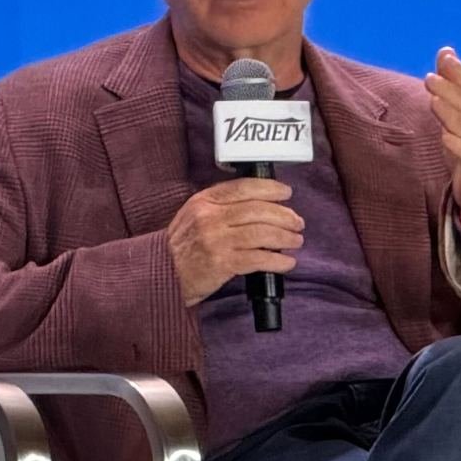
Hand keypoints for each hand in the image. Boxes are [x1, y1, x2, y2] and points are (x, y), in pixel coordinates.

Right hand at [167, 178, 303, 306]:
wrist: (162, 273)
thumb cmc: (183, 245)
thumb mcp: (194, 214)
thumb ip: (220, 205)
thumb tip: (259, 203)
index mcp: (204, 200)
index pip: (243, 187)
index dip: (270, 188)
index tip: (286, 193)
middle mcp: (210, 217)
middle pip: (257, 210)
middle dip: (284, 215)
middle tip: (298, 222)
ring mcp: (216, 240)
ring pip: (262, 233)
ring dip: (285, 237)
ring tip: (296, 241)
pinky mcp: (222, 263)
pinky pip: (258, 259)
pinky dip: (277, 261)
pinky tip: (287, 262)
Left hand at [423, 47, 460, 227]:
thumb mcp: (459, 115)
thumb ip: (451, 85)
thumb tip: (446, 52)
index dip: (459, 70)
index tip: (445, 54)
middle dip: (451, 87)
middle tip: (430, 76)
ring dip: (450, 112)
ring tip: (434, 100)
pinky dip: (457, 145)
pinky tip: (445, 138)